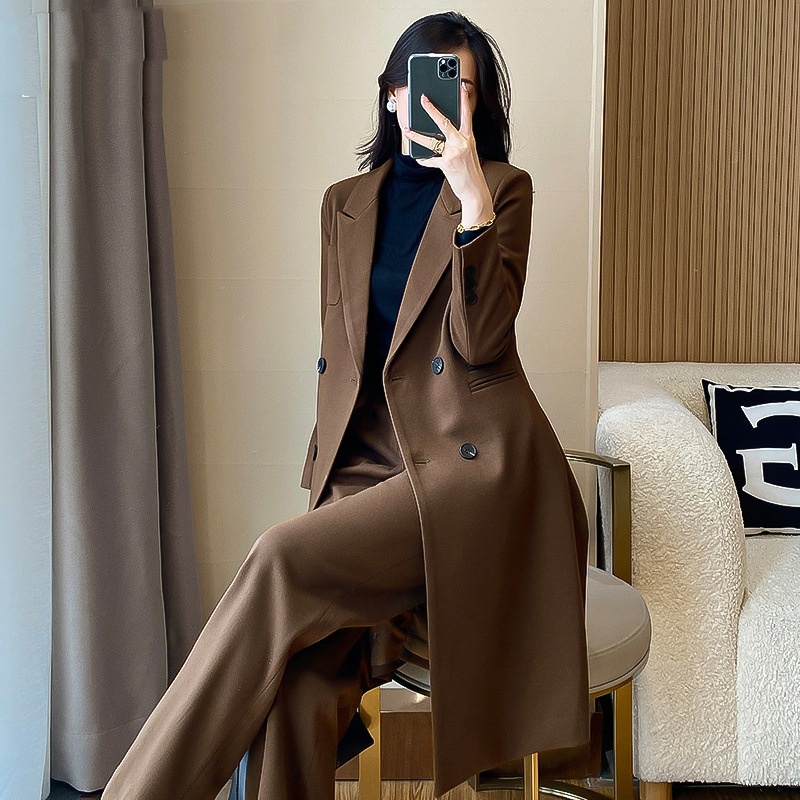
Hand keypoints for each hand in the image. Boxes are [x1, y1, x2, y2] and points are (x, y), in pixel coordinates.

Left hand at [403, 82, 493, 226]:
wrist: (475, 190)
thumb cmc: (470, 171)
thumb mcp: (468, 152)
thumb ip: (457, 140)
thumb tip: (439, 133)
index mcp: (469, 137)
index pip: (466, 115)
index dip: (464, 100)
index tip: (461, 86)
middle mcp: (462, 143)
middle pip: (445, 122)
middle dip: (432, 110)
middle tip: (422, 99)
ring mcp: (454, 153)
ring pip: (432, 140)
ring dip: (417, 135)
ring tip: (407, 130)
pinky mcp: (447, 165)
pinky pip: (431, 159)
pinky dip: (423, 159)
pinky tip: (417, 157)